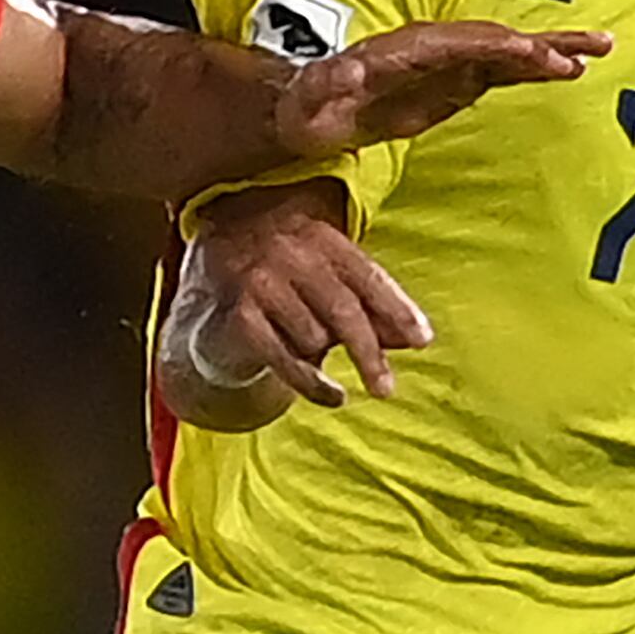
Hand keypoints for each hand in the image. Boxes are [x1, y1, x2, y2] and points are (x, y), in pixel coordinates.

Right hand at [183, 190, 429, 406]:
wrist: (212, 275)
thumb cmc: (287, 281)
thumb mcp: (329, 283)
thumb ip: (370, 307)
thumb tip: (415, 339)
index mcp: (321, 236)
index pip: (367, 276)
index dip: (398, 310)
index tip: (422, 341)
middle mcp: (291, 252)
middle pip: (343, 310)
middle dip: (370, 353)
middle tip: (387, 388)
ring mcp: (261, 280)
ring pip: (314, 337)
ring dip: (322, 356)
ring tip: (314, 353)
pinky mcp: (240, 315)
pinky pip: (287, 359)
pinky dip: (314, 384)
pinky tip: (334, 397)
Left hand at [276, 21, 611, 160]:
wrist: (303, 111)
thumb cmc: (305, 108)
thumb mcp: (309, 101)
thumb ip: (328, 85)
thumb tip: (350, 71)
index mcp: (402, 51)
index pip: (459, 43)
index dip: (497, 47)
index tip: (533, 54)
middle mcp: (430, 49)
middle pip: (493, 39)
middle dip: (539, 45)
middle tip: (587, 51)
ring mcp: (444, 65)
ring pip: (504, 52)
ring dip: (548, 50)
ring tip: (597, 51)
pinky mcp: (450, 84)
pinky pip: (499, 72)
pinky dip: (533, 70)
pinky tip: (566, 70)